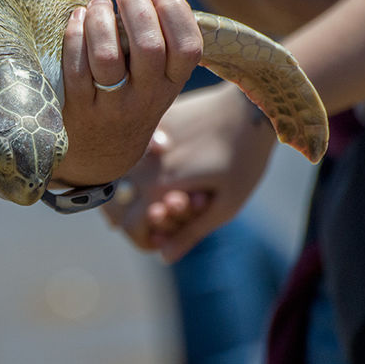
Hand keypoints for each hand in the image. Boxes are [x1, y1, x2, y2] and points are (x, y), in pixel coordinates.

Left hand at [54, 0, 201, 185]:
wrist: (100, 157)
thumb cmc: (130, 102)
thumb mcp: (158, 86)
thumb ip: (163, 50)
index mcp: (170, 87)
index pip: (188, 48)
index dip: (176, 11)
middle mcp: (144, 98)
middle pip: (148, 46)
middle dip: (136, 8)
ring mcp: (110, 106)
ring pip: (106, 55)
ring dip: (101, 18)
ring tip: (98, 5)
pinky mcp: (78, 108)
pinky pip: (75, 66)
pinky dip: (74, 35)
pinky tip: (77, 20)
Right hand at [101, 83, 275, 262]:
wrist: (249, 107)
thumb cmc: (244, 159)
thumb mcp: (226, 205)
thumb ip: (191, 233)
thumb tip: (164, 256)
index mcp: (158, 188)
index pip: (129, 227)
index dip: (145, 238)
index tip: (167, 233)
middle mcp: (141, 165)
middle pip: (115, 204)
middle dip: (134, 216)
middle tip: (164, 212)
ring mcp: (140, 142)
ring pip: (116, 180)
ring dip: (132, 194)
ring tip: (163, 191)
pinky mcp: (147, 124)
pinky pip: (129, 154)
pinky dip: (138, 167)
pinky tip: (164, 163)